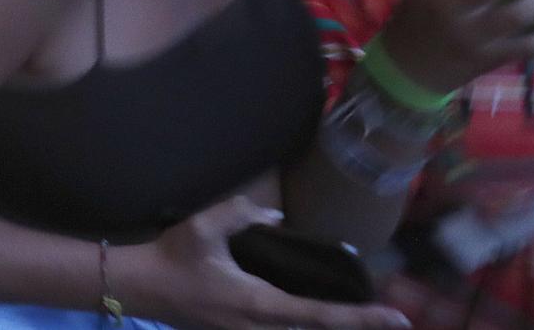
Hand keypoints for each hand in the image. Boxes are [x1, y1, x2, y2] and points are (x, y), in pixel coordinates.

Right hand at [119, 196, 408, 329]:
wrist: (135, 286)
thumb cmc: (170, 257)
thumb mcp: (202, 227)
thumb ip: (241, 214)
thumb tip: (275, 215)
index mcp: (257, 305)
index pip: (320, 317)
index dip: (362, 320)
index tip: (398, 319)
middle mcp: (258, 329)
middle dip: (353, 328)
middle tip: (391, 319)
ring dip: (327, 327)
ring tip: (358, 316)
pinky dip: (302, 326)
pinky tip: (311, 315)